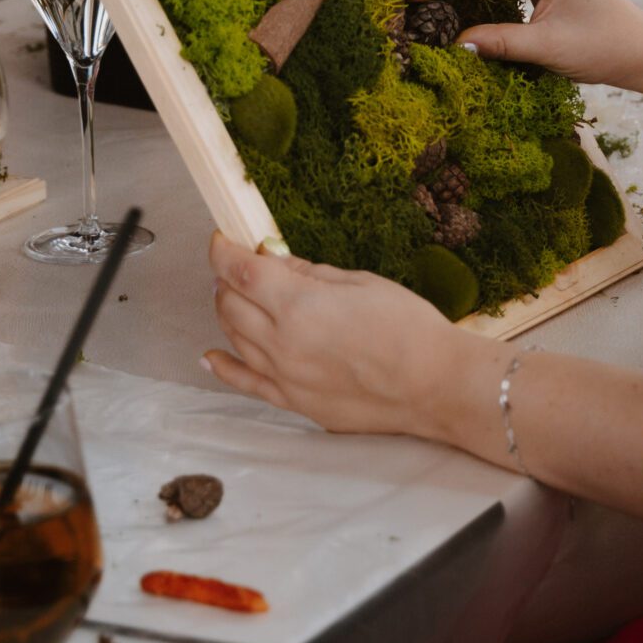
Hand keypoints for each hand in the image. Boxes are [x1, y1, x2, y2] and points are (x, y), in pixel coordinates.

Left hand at [206, 230, 460, 435]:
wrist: (432, 384)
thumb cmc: (408, 328)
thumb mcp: (361, 283)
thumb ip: (310, 274)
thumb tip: (276, 262)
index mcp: (300, 305)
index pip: (241, 272)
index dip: (224, 252)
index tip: (221, 240)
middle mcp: (282, 343)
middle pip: (230, 305)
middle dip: (226, 281)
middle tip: (237, 268)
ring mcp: (284, 376)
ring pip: (234, 339)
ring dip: (228, 314)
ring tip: (234, 298)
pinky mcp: (294, 402)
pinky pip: (245, 382)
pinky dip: (223, 366)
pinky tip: (210, 356)